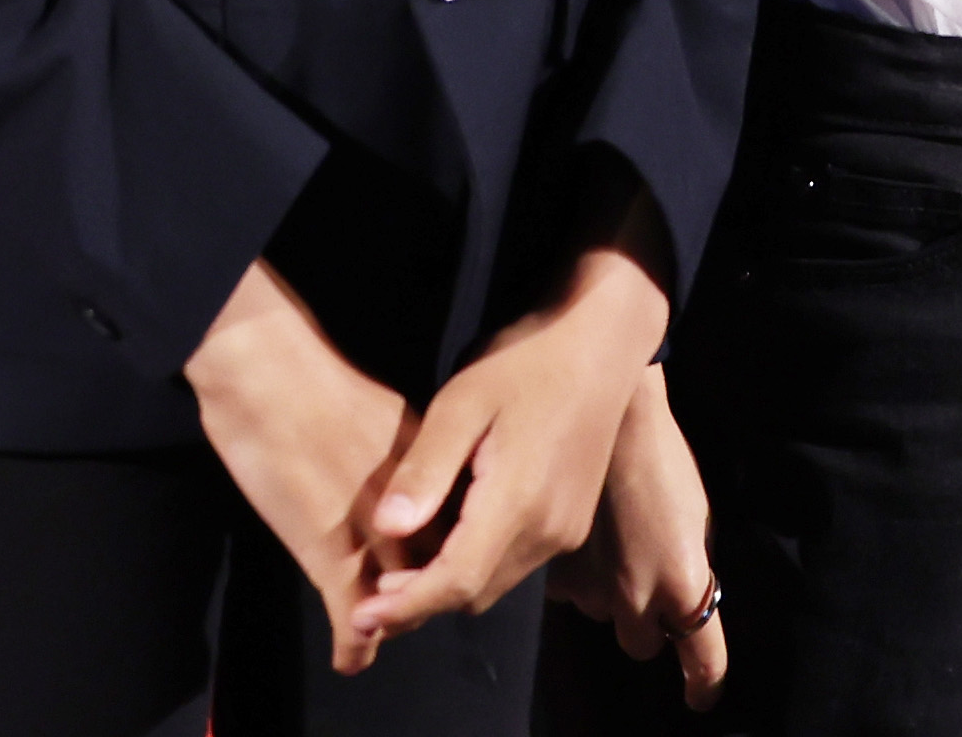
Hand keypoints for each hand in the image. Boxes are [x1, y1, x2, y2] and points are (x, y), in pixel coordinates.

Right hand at [188, 262, 413, 633]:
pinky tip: (352, 657)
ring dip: (394, 616)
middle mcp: (414, 504)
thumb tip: (405, 473)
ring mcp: (376, 533)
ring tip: (382, 628)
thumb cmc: (311, 378)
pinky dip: (355, 641)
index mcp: (430, 465)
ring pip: (403, 597)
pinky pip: (355, 615)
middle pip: (435, 562)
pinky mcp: (331, 556)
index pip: (453, 521)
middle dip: (426, 586)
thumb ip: (402, 452)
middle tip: (409, 600)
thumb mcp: (381, 414)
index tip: (431, 554)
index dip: (445, 544)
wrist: (267, 374)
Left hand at [346, 243, 671, 666]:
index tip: (361, 618)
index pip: (457, 580)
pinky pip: (515, 563)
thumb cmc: (524, 363)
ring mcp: (565, 530)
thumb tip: (386, 528)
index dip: (406, 606)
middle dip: (421, 602)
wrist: (600, 344)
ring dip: (449, 585)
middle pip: (475, 593)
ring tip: (399, 568)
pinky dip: (475, 565)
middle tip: (368, 592)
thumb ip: (426, 468)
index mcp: (519, 501)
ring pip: (495, 583)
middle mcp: (548, 530)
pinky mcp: (571, 523)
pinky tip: (447, 538)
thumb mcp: (461, 402)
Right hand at [553, 362, 731, 709]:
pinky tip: (581, 535)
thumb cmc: (665, 460)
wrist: (613, 415)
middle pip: (642, 643)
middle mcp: (636, 597)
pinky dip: (573, 572)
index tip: (701, 695)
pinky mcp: (551, 569)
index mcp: (684, 584)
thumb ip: (692, 568)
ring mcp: (589, 587)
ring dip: (606, 593)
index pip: (703, 660)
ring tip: (611, 543)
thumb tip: (688, 595)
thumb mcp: (699, 518)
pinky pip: (566, 589)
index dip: (704, 685)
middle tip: (644, 581)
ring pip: (598, 614)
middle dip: (645, 622)